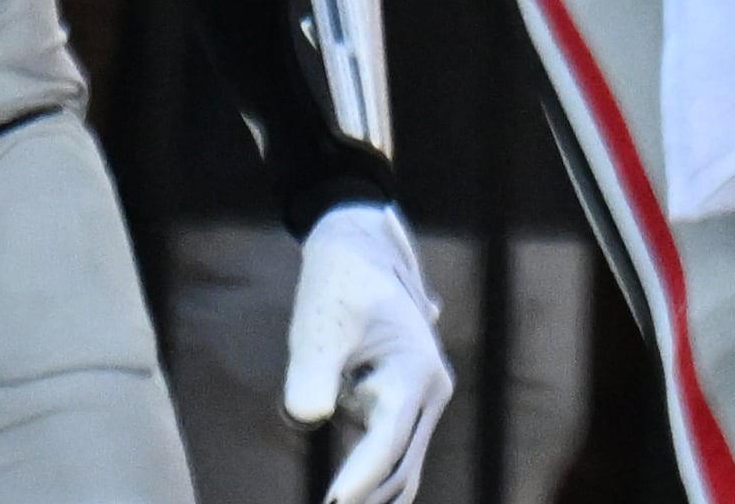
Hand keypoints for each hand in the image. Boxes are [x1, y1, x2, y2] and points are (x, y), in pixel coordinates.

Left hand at [284, 204, 451, 503]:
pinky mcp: (400, 408)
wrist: (357, 255)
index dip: (360, 478)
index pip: (388, 441)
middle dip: (364, 497)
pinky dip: (369, 483)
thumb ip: (312, 371)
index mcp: (416, 370)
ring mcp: (419, 401)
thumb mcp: (321, 325)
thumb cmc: (339, 287)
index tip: (332, 502)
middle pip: (400, 467)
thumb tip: (306, 415)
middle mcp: (429, 391)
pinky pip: (390, 460)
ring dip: (370, 495)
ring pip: (400, 471)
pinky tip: (343, 498)